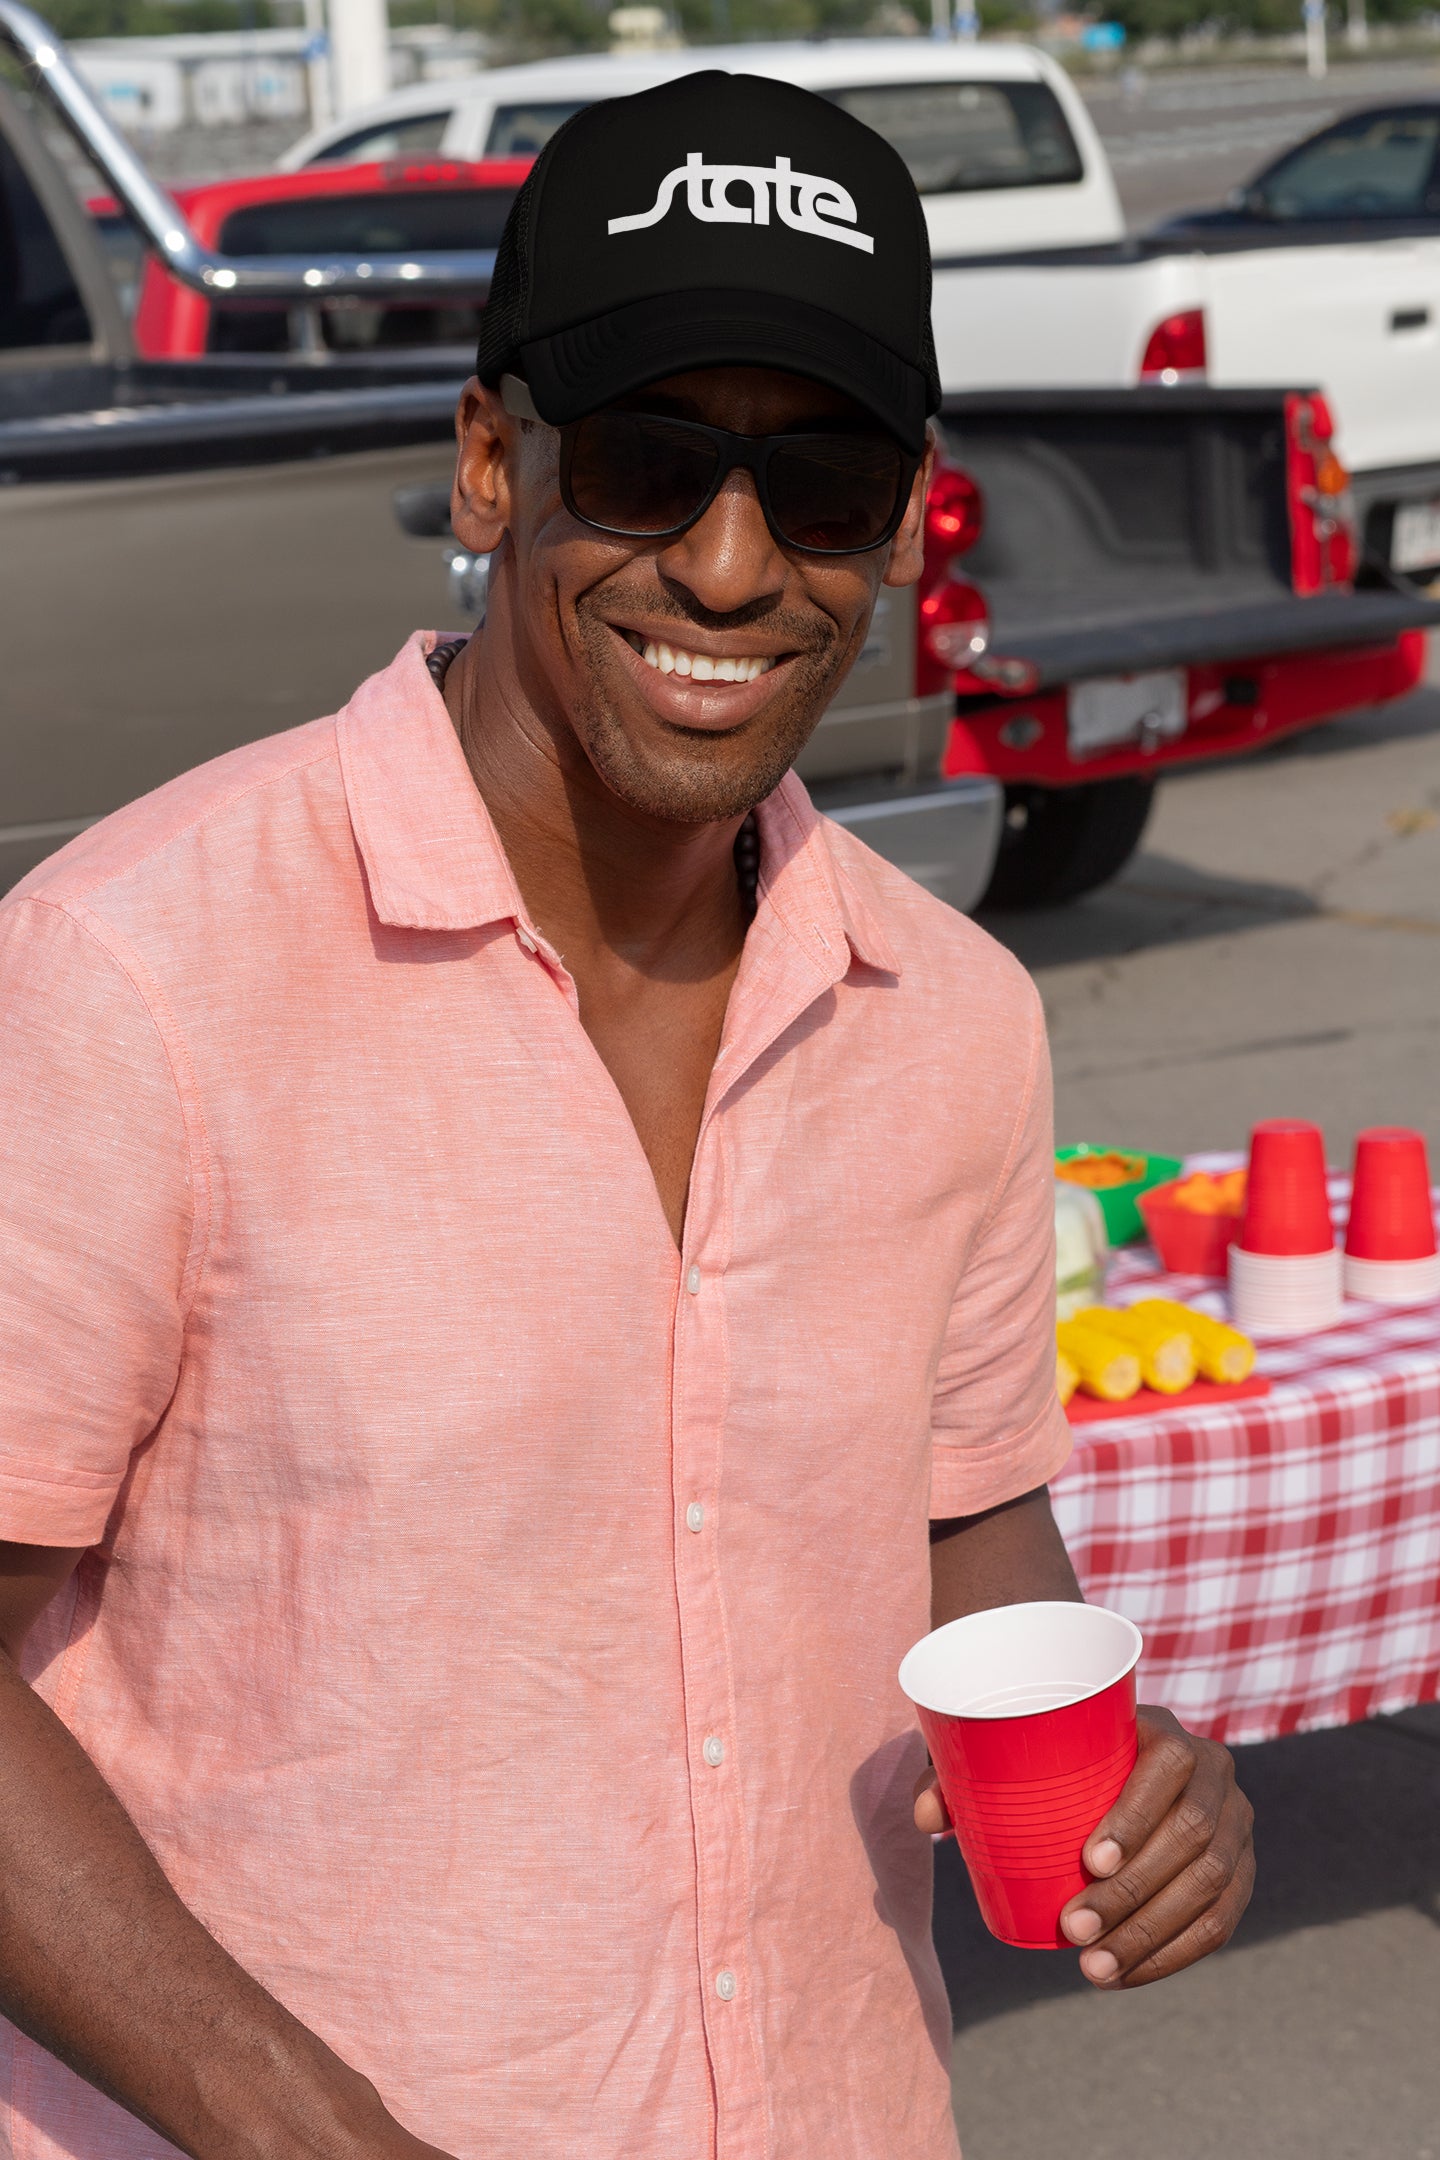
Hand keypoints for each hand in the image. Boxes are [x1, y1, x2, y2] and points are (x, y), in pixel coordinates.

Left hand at [913, 1704, 1253, 1986]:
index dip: (1135, 1815)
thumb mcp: (1011, 1753)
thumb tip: (925, 1818)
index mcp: (1164, 1729)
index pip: (1168, 1767)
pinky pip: (1221, 1920)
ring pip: (1209, 1885)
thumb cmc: (1051, 1757)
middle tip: (1073, 1929)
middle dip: (1134, 1892)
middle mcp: (1215, 1770)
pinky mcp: (1239, 1870)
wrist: (1116, 1766)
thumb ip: (962, 1774)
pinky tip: (1127, 1975)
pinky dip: (1174, 1955)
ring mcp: (1236, 1823)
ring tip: (1092, 1966)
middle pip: (1191, 1835)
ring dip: (1151, 1934)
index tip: (1087, 1862)